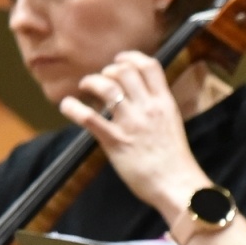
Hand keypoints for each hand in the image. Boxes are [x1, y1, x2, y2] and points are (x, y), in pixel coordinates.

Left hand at [60, 51, 209, 220]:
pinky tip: (67, 105)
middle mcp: (148, 109)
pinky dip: (73, 108)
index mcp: (165, 104)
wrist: (178, 186)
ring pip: (107, 87)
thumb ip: (157, 111)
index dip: (131, 57)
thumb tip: (141, 101)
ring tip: (85, 87)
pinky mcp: (116, 142)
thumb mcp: (172, 126)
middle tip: (102, 80)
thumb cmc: (175, 162)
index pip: (149, 66)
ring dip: (91, 82)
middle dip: (109, 70)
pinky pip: (89, 118)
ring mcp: (132, 124)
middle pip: (125, 71)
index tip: (120, 61)